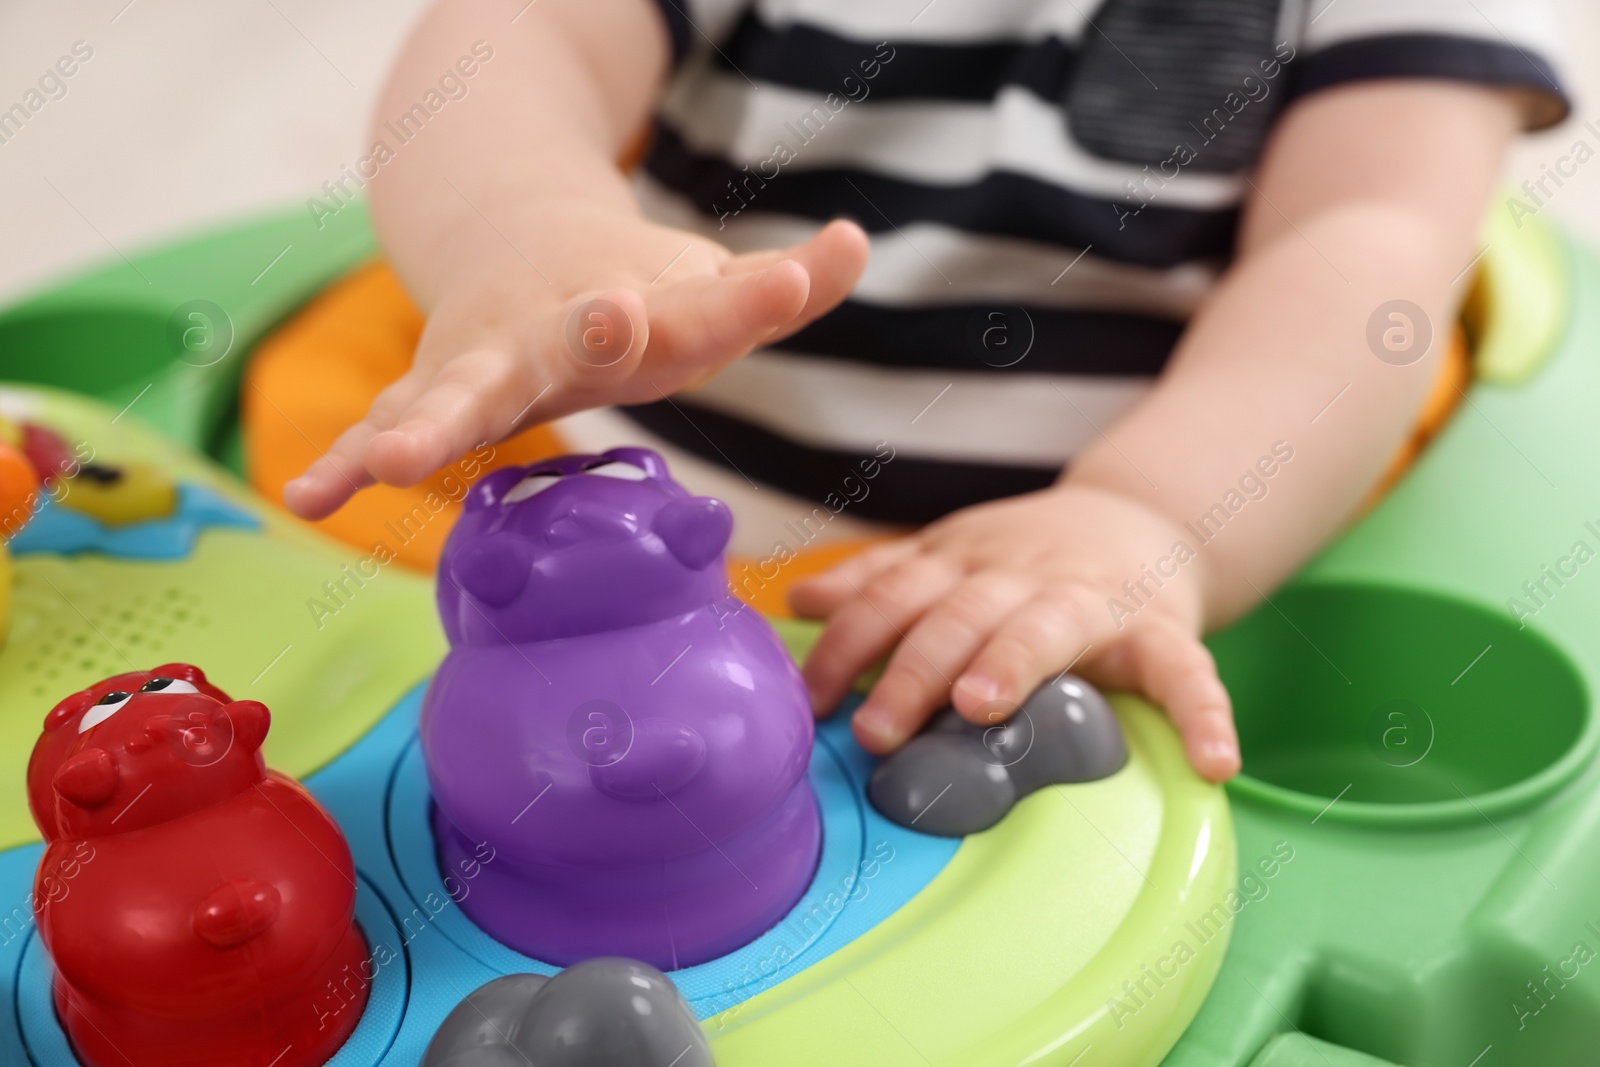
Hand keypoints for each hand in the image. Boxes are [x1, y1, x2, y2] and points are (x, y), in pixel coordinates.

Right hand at [282, 204, 868, 518]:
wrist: (514, 240)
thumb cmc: (630, 288)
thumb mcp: (705, 285)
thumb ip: (781, 281)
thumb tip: (857, 242)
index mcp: (642, 307)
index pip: (705, 305)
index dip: (750, 296)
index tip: (793, 282)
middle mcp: (560, 325)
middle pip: (577, 337)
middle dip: (595, 333)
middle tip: (612, 320)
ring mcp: (488, 354)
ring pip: (457, 388)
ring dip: (430, 423)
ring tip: (395, 462)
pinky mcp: (435, 389)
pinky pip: (387, 429)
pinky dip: (346, 460)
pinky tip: (307, 498)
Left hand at [789, 484, 1241, 782]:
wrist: (1143, 518)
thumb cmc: (1030, 559)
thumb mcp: (951, 556)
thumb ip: (882, 581)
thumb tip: (798, 599)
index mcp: (966, 564)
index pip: (896, 595)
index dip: (851, 639)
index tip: (816, 693)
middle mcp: (1024, 577)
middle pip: (959, 614)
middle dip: (913, 668)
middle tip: (876, 730)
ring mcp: (1095, 602)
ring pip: (1049, 627)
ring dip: (1014, 663)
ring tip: (982, 706)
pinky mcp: (1163, 632)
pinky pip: (1188, 673)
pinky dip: (1204, 716)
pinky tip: (1213, 764)